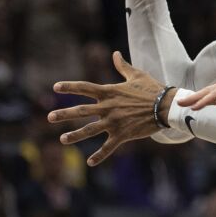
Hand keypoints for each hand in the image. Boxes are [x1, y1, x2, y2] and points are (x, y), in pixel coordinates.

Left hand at [49, 51, 165, 165]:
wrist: (166, 106)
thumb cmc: (153, 89)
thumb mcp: (137, 75)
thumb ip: (123, 66)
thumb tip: (115, 54)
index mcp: (109, 92)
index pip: (84, 88)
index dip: (69, 87)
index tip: (55, 87)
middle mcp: (108, 107)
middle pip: (81, 110)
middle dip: (64, 114)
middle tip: (49, 117)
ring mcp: (114, 122)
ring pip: (90, 130)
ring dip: (75, 135)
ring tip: (63, 140)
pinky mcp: (123, 134)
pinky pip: (108, 147)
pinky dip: (99, 155)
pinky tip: (90, 162)